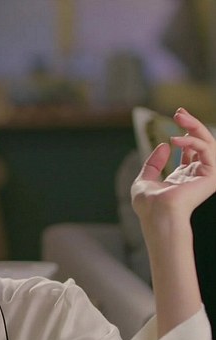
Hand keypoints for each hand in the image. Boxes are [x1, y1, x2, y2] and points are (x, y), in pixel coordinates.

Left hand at [131, 108, 215, 224]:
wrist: (156, 214)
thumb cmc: (148, 204)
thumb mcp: (145, 179)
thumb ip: (154, 163)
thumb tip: (164, 145)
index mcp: (184, 177)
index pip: (191, 151)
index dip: (185, 134)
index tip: (176, 117)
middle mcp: (197, 175)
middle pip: (201, 143)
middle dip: (192, 125)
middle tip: (179, 111)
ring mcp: (205, 175)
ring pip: (208, 143)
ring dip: (194, 126)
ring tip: (179, 116)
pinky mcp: (211, 174)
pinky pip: (207, 149)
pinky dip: (193, 141)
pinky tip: (176, 140)